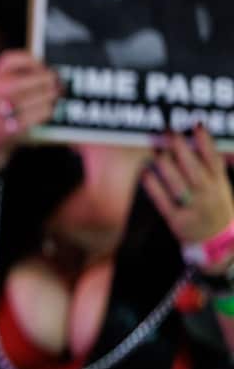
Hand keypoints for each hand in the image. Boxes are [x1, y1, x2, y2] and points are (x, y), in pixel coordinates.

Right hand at [0, 51, 60, 174]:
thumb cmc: (4, 105)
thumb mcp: (6, 86)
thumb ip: (22, 75)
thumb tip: (51, 72)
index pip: (6, 61)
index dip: (28, 60)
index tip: (42, 64)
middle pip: (17, 83)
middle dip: (41, 80)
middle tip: (55, 80)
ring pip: (27, 101)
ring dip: (46, 96)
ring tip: (55, 94)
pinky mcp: (7, 128)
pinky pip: (31, 117)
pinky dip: (44, 111)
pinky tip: (49, 108)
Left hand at [143, 126, 233, 267]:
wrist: (217, 243)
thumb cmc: (215, 209)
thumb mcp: (223, 187)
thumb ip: (214, 167)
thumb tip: (202, 140)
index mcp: (220, 185)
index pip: (214, 160)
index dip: (206, 143)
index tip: (196, 125)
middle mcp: (208, 196)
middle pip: (194, 169)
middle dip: (181, 149)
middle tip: (169, 132)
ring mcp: (193, 209)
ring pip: (179, 184)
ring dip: (166, 165)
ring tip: (157, 149)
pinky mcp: (177, 221)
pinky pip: (164, 201)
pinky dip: (154, 187)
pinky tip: (146, 173)